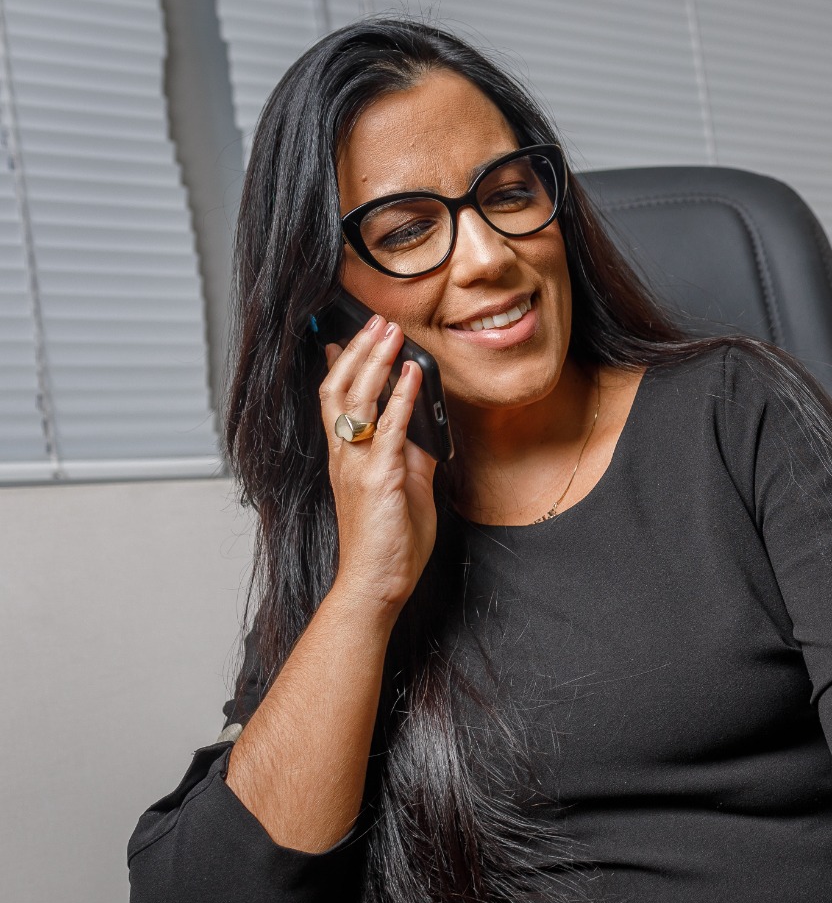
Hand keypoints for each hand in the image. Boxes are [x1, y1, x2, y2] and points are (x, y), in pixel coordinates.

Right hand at [321, 315, 436, 613]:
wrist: (378, 580)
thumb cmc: (390, 539)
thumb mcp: (403, 485)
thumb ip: (409, 453)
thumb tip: (425, 426)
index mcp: (346, 455)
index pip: (334, 399)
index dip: (338, 364)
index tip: (346, 334)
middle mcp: (344, 455)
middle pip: (339, 388)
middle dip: (359, 350)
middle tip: (378, 321)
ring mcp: (357, 465)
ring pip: (356, 400)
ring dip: (376, 361)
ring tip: (391, 333)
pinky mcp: (378, 478)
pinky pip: (388, 429)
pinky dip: (401, 398)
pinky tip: (413, 374)